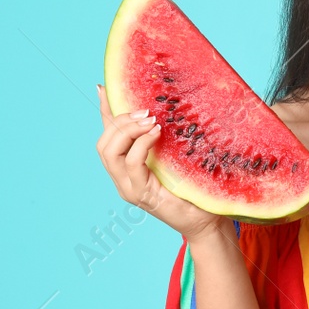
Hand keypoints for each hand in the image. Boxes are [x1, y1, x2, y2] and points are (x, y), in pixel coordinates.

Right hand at [95, 84, 222, 241]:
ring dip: (128, 130)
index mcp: (126, 169)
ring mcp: (129, 189)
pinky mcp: (141, 194)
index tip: (103, 88)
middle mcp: (122, 180)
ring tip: (150, 121)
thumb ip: (162, 138)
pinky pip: (131, 163)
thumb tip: (159, 109)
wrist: (205, 221)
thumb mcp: (174, 156)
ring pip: (109, 151)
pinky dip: (141, 144)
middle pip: (103, 144)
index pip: (107, 137)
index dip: (104, 112)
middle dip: (119, 121)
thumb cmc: (193, 189)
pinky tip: (156, 134)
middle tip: (145, 112)